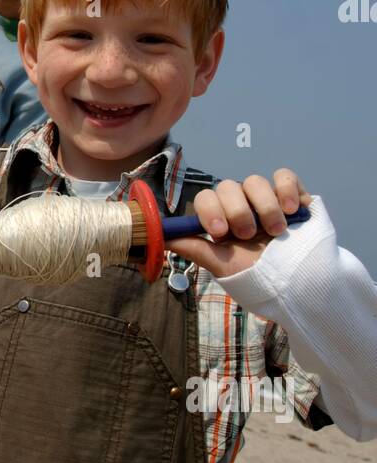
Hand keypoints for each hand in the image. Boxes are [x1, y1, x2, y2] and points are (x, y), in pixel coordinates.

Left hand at [166, 169, 311, 279]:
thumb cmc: (260, 279)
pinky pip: (284, 176)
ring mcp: (268, 199)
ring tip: (275, 232)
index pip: (207, 198)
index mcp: (223, 220)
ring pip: (255, 181)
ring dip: (264, 208)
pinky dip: (287, 189)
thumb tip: (160, 237)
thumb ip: (194, 248)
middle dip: (237, 212)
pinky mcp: (294, 195)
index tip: (220, 232)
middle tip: (249, 236)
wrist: (301, 286)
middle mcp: (243, 206)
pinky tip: (292, 210)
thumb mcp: (223, 266)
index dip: (210, 210)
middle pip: (228, 186)